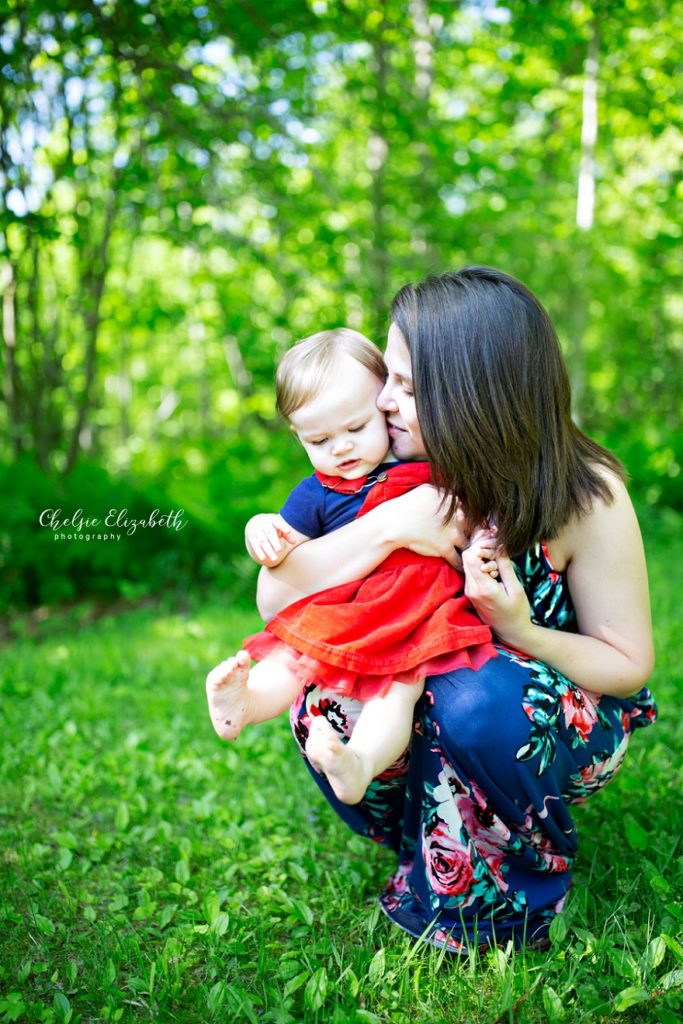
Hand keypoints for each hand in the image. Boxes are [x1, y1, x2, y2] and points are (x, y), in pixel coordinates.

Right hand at [245, 514, 297, 566]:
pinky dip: (259, 552)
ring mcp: (256, 531)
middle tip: (280, 550)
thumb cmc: (272, 527)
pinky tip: (263, 559)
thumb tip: (294, 542)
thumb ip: (287, 535)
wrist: (255, 522)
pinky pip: (255, 545)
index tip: (288, 531)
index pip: (278, 522)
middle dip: (274, 542)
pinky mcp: (252, 538)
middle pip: (269, 533)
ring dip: (268, 550)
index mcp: (272, 520)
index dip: (282, 527)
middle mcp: (263, 524)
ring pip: (262, 541)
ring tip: (274, 559)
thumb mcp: (279, 528)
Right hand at [389, 485, 467, 567]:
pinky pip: (458, 560)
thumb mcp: (428, 489)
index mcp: (455, 502)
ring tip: (470, 555)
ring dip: (470, 550)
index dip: (472, 519)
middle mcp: (458, 517)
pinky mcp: (445, 548)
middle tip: (474, 540)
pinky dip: (461, 565)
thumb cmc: (408, 504)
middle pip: (474, 527)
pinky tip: (462, 568)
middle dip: (474, 534)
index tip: (470, 524)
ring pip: (468, 544)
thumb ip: (444, 492)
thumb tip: (452, 493)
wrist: (395, 522)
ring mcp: (453, 534)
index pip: (472, 510)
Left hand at [462, 528, 532, 647]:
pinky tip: (493, 566)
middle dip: (480, 548)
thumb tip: (500, 545)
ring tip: (497, 557)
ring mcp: (469, 592)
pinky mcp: (470, 593)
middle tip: (497, 547)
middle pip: (466, 558)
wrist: (511, 632)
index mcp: (483, 588)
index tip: (496, 545)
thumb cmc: (517, 612)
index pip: (470, 557)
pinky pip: (470, 572)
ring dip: (480, 556)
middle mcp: (471, 589)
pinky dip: (479, 564)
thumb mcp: (516, 589)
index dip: (481, 545)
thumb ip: (506, 567)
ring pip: (467, 564)